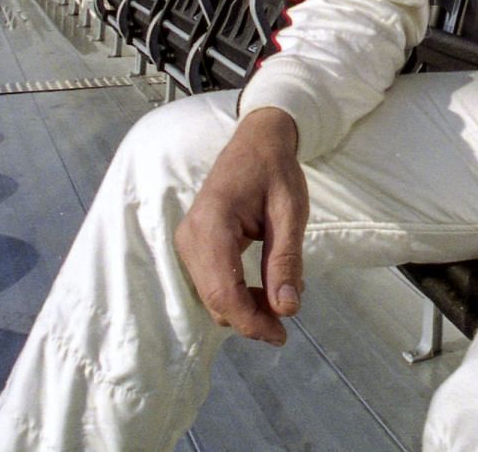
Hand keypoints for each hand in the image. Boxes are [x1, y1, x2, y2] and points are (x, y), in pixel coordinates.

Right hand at [172, 108, 309, 344]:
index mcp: (212, 224)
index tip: (281, 335)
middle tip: (288, 319)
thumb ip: (286, 260)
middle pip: (215, 300)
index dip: (251, 322)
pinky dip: (236, 294)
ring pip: (212, 297)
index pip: (223, 292)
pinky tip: (263, 287)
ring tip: (281, 295)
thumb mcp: (290, 213)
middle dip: (251, 318)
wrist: (257, 141)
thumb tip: (287, 310)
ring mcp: (187, 241)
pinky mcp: (193, 246)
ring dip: (245, 308)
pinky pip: (211, 284)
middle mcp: (190, 236)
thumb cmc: (275, 171)